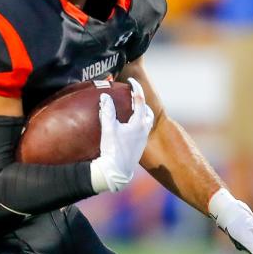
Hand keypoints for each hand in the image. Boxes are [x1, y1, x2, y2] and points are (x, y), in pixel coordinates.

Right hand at [90, 78, 154, 192]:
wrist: (116, 172)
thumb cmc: (113, 150)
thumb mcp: (109, 128)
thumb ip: (107, 111)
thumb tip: (105, 96)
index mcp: (139, 123)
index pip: (140, 100)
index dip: (136, 89)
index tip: (131, 81)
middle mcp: (144, 131)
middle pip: (147, 112)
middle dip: (141, 103)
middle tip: (132, 97)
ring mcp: (142, 140)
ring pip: (146, 122)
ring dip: (141, 114)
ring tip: (131, 111)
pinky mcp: (139, 147)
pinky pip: (142, 131)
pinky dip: (138, 124)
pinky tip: (128, 127)